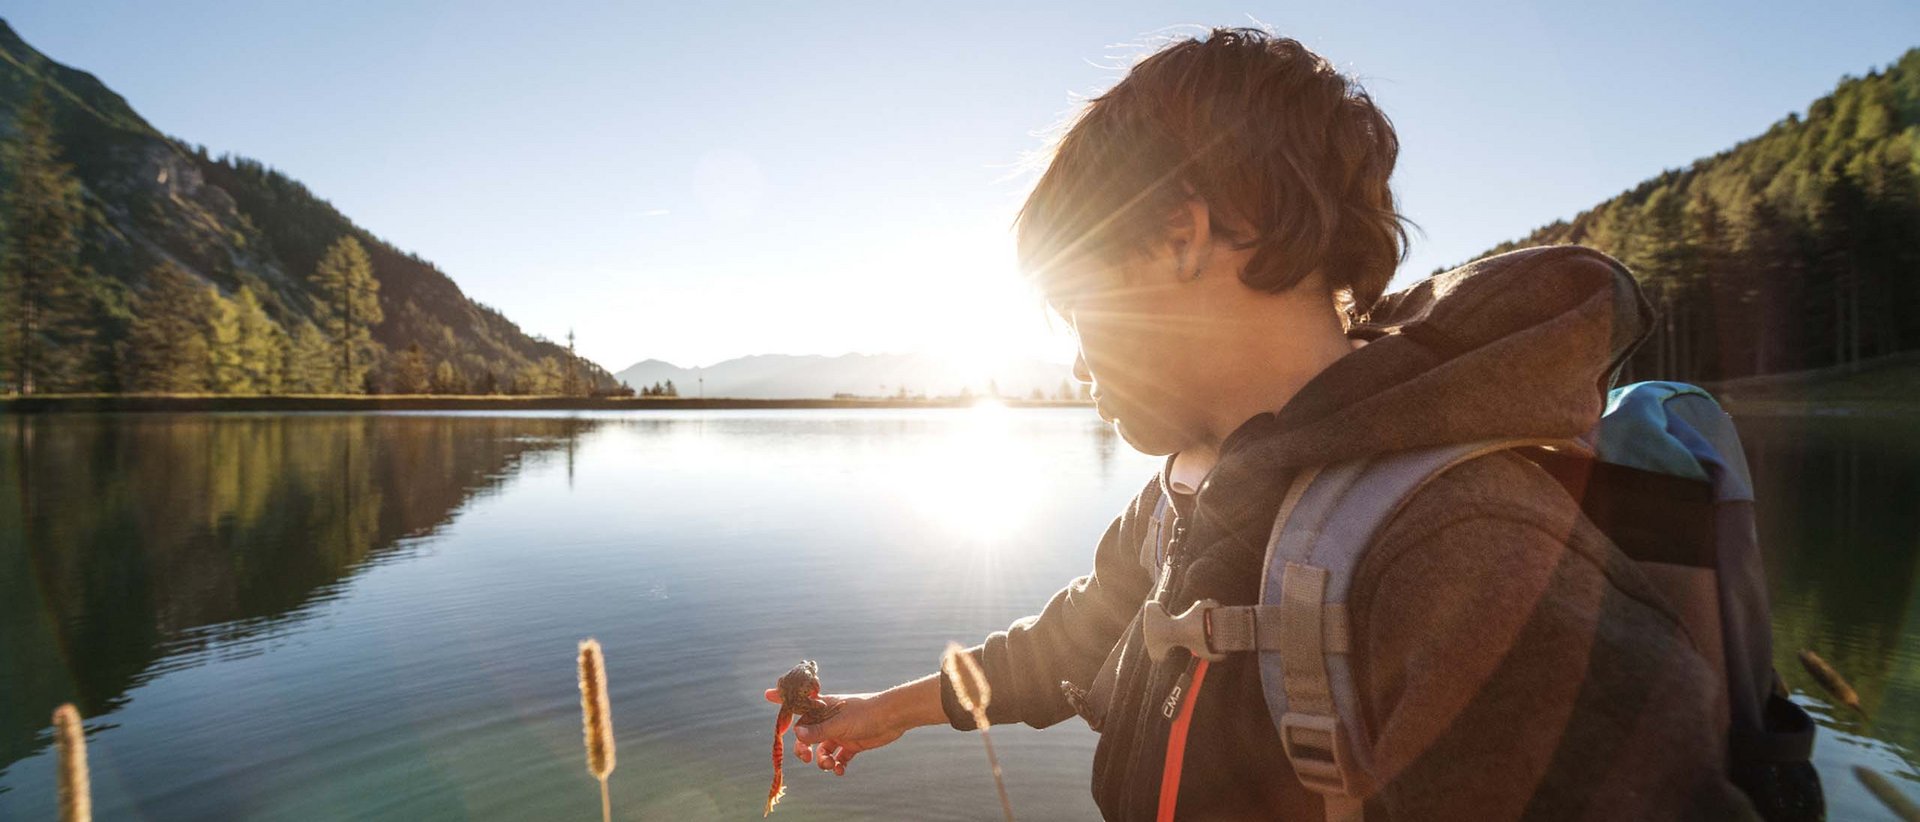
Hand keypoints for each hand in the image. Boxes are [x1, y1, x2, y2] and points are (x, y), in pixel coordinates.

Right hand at [762, 689, 906, 775]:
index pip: (799, 703)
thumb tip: (796, 734)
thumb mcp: (839, 724)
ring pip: (822, 749)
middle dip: (804, 748)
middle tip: (807, 758)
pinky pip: (838, 758)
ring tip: (830, 765)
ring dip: (822, 761)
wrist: (893, 718)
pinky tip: (840, 770)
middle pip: (807, 734)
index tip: (767, 694)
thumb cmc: (866, 713)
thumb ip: (818, 731)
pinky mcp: (852, 743)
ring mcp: (840, 731)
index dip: (783, 698)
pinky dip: (837, 766)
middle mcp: (829, 719)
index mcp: (824, 707)